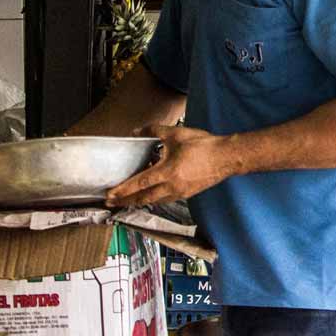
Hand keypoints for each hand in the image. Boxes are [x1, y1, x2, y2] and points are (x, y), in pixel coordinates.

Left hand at [106, 125, 237, 207]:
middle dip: (125, 201)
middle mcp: (171, 187)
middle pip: (143, 198)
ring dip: (139, 202)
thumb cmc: (203, 146)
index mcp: (167, 172)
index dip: (122, 190)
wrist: (226, 157)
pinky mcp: (187, 194)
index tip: (109, 195)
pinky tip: (152, 195)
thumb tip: (137, 131)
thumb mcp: (176, 134)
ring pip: (154, 201)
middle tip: (111, 203)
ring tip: (127, 201)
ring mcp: (180, 193)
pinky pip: (165, 199)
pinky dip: (154, 199)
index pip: (139, 184)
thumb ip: (154, 131)